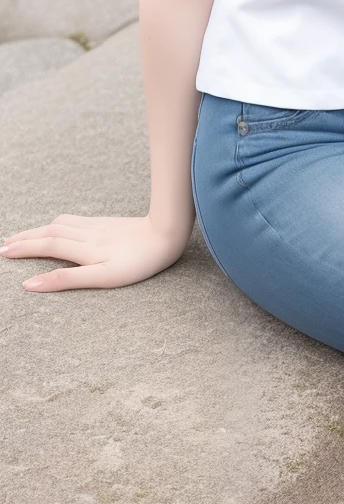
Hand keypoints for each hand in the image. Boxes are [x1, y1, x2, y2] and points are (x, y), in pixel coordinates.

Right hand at [0, 214, 188, 290]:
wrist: (167, 233)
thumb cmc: (138, 262)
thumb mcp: (102, 278)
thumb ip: (67, 280)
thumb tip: (31, 284)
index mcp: (84, 249)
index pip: (46, 247)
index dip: (24, 249)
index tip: (4, 253)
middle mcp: (86, 234)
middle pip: (49, 233)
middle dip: (25, 238)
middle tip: (5, 244)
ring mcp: (97, 226)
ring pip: (60, 224)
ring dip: (39, 229)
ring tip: (24, 235)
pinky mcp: (106, 223)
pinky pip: (74, 220)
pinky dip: (57, 223)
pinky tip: (57, 225)